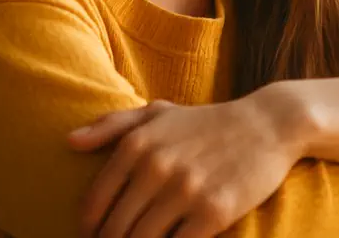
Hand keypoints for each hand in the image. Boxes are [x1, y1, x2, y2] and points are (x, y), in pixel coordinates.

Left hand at [68, 90, 308, 237]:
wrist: (268, 124)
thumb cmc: (208, 122)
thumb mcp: (159, 112)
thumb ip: (111, 124)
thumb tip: (69, 142)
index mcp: (136, 145)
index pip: (94, 205)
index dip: (90, 231)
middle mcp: (156, 166)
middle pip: (114, 231)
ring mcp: (185, 190)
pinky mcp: (214, 212)